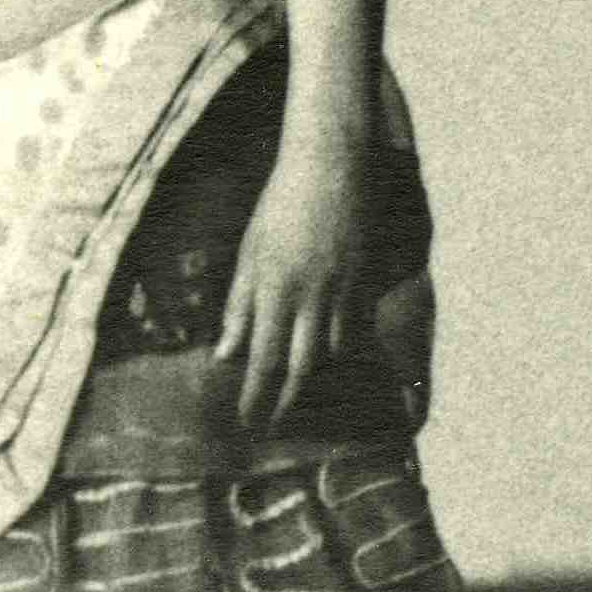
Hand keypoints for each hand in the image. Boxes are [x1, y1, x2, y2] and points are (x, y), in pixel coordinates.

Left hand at [215, 130, 377, 434]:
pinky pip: (357, 330)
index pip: (263, 359)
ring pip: (332, 354)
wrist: (332, 165)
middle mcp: (309, 297)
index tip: (247, 423)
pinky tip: (335, 363)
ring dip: (316, 382)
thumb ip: (239, 305)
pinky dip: (344, 353)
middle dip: (286, 403)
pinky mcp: (366, 281)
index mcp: (274, 289)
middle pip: (300, 367)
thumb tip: (224, 354)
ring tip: (303, 403)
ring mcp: (342, 290)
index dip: (255, 397)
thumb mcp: (249, 253)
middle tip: (274, 427)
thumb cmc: (281, 205)